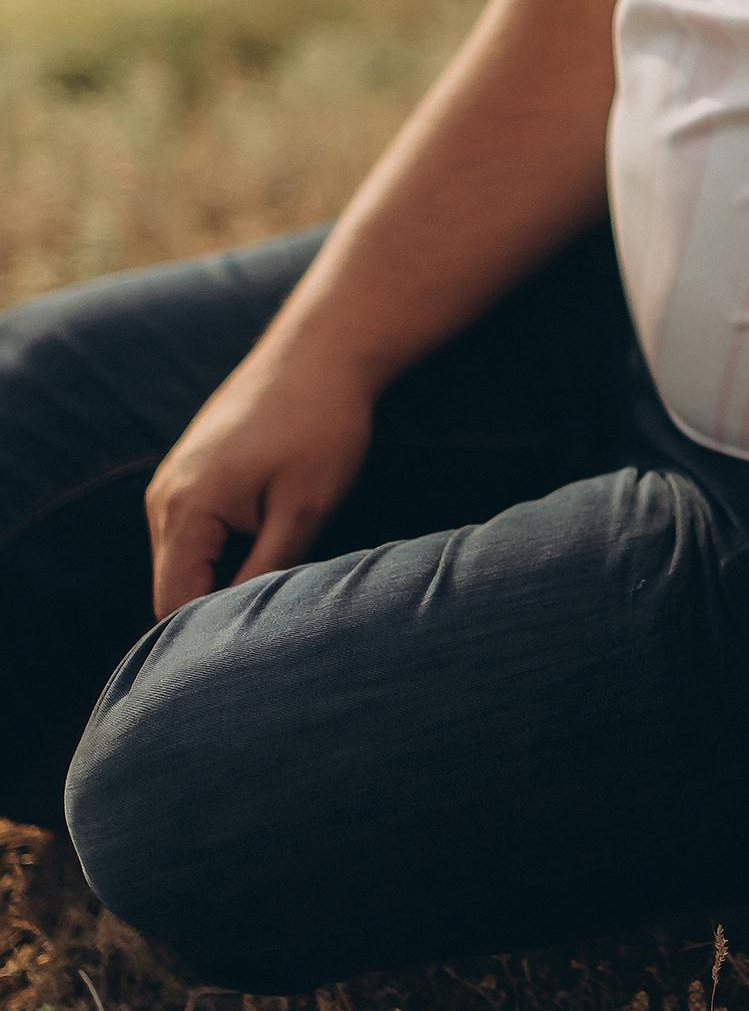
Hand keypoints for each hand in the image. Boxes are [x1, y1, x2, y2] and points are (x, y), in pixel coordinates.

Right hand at [146, 343, 376, 616]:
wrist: (322, 352)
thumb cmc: (321, 427)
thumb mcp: (304, 509)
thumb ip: (266, 572)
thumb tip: (242, 629)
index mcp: (185, 510)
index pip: (174, 606)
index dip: (207, 641)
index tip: (254, 657)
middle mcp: (164, 499)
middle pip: (175, 588)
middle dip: (217, 613)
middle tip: (275, 628)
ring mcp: (174, 484)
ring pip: (188, 563)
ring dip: (225, 581)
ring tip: (280, 585)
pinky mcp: (193, 474)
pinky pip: (197, 535)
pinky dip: (227, 552)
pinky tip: (273, 546)